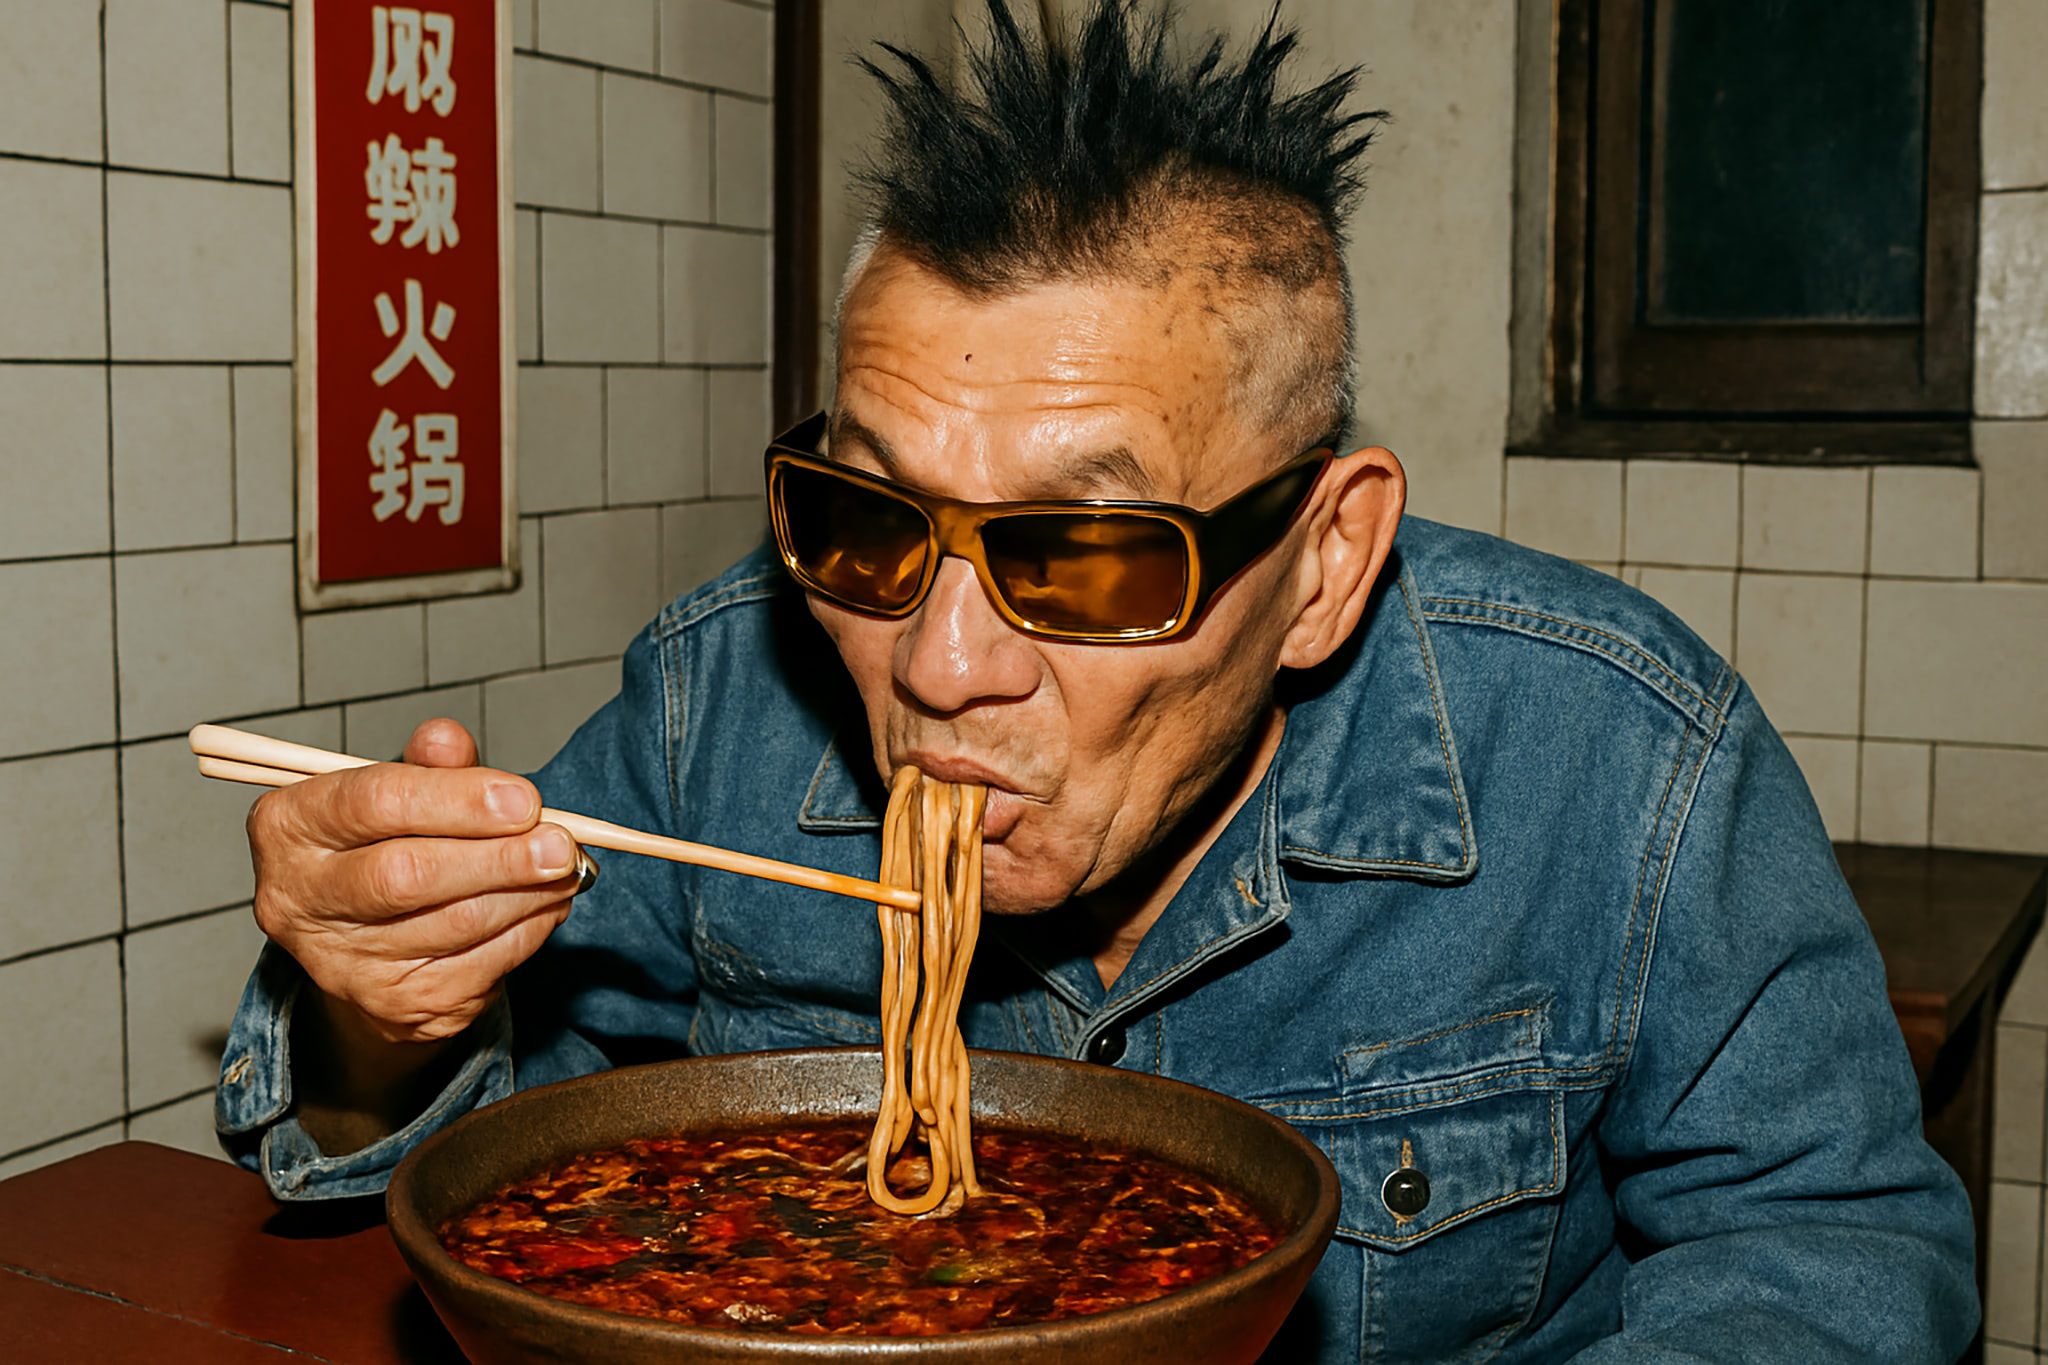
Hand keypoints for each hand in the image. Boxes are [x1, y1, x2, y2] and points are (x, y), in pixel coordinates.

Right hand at [247, 717, 578, 1046]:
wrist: (368, 947)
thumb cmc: (384, 847)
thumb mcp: (398, 792)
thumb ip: (430, 764)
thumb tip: (450, 740)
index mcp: (288, 827)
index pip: (373, 803)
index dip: (456, 799)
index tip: (523, 799)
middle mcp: (298, 900)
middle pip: (407, 875)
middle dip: (497, 857)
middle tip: (559, 843)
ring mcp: (345, 964)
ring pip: (456, 924)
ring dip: (527, 893)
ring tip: (564, 865)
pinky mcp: (397, 1006)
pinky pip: (483, 965)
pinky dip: (530, 930)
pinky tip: (548, 904)